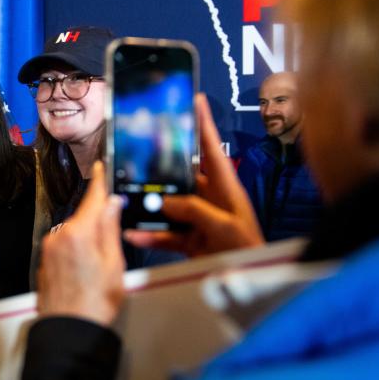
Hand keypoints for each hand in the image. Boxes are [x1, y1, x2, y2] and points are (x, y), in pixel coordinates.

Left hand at [37, 162, 124, 326]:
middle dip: (98, 219)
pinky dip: (77, 250)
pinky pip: (64, 247)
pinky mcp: (45, 262)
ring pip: (73, 232)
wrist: (68, 331)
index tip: (101, 167)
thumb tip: (111, 204)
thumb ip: (110, 230)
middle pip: (83, 217)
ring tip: (101, 263)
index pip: (92, 199)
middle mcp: (59, 237)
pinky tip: (87, 270)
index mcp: (78, 233)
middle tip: (114, 232)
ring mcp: (49, 249)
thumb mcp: (114, 264)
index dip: (99, 181)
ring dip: (88, 238)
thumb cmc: (95, 303)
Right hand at [124, 94, 263, 256]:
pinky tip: (134, 233)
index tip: (195, 100)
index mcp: (226, 188)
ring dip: (150, 207)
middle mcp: (210, 200)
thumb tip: (165, 201)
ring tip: (130, 200)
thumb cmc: (248, 249)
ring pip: (168, 206)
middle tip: (139, 156)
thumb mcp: (224, 226)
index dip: (204, 124)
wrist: (248, 279)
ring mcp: (198, 220)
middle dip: (160, 169)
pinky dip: (149, 234)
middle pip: (181, 177)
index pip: (212, 150)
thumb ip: (195, 210)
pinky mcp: (189, 240)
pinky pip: (164, 233)